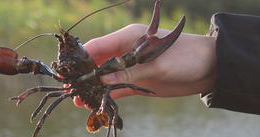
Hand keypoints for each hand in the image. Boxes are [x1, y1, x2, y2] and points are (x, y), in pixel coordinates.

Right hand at [74, 24, 216, 107]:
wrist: (209, 68)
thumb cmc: (185, 56)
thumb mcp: (156, 64)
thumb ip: (128, 72)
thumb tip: (101, 79)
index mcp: (128, 38)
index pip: (99, 45)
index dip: (82, 58)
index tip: (69, 71)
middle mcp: (126, 52)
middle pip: (99, 63)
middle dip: (85, 76)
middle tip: (72, 90)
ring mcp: (132, 68)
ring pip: (106, 77)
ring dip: (94, 87)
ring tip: (81, 100)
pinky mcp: (138, 82)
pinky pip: (118, 88)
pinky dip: (108, 95)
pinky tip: (97, 103)